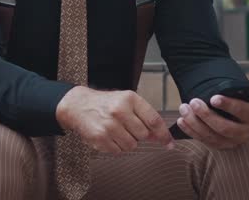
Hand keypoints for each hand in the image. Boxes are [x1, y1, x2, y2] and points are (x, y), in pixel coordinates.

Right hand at [56, 86, 173, 153]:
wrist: (79, 105)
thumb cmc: (106, 103)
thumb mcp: (127, 102)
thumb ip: (145, 117)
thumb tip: (160, 137)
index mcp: (130, 99)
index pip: (154, 120)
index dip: (164, 134)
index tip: (169, 143)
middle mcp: (119, 111)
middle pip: (144, 135)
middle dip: (140, 135)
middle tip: (128, 127)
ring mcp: (109, 126)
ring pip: (132, 145)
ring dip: (127, 141)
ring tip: (117, 130)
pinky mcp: (100, 138)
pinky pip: (118, 151)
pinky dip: (116, 146)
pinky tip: (108, 135)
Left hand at [175, 77, 248, 148]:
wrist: (239, 116)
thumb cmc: (245, 101)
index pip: (243, 111)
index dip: (229, 105)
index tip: (213, 97)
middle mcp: (245, 132)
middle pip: (224, 127)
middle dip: (207, 115)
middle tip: (193, 101)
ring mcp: (232, 142)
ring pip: (211, 136)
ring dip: (195, 123)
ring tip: (183, 107)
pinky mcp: (219, 146)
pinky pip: (203, 140)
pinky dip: (191, 131)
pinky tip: (181, 120)